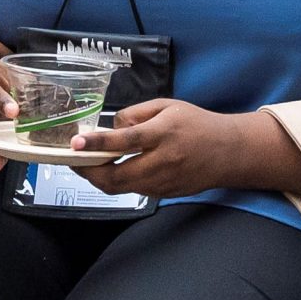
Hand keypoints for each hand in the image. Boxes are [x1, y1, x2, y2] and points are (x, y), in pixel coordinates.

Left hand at [65, 99, 277, 197]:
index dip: (98, 143)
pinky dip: (116, 182)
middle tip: (72, 160)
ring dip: (99, 177)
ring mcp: (163, 182)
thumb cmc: (196, 124)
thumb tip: (110, 128)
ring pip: (120, 187)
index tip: (77, 142)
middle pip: (116, 175)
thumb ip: (136, 114)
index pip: (126, 141)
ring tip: (85, 164)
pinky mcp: (164, 194)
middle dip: (88, 171)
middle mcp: (163, 161)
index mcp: (163, 134)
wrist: (228, 152)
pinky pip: (133, 190)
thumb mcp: (167, 106)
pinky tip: (109, 169)